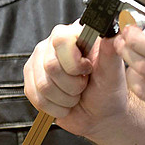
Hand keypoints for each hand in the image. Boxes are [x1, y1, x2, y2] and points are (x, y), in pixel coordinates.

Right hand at [23, 22, 128, 137]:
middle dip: (72, 85)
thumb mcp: (113, 72)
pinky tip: (64, 102)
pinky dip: (53, 106)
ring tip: (74, 94)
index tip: (88, 71)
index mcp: (76, 34)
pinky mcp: (31, 78)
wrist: (99, 114)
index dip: (74, 62)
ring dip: (64, 98)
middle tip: (83, 86)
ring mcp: (39, 60)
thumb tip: (110, 30)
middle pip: (51, 66)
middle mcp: (54, 43)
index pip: (61, 40)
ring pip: (42, 84)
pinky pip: (33, 95)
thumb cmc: (107, 90)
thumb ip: (110, 51)